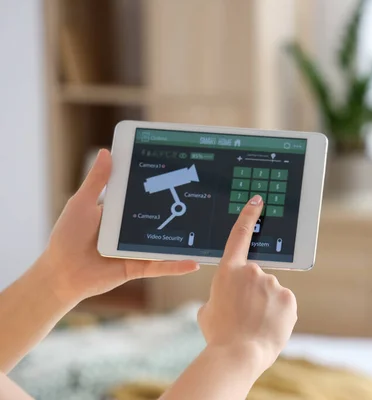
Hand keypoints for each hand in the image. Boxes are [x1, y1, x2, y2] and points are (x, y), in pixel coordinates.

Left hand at [40, 149, 198, 303]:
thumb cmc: (67, 237)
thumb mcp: (82, 203)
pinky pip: (160, 266)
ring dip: (186, 240)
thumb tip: (106, 152)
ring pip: (166, 243)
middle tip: (203, 199)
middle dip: (182, 211)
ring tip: (206, 232)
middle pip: (161, 218)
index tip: (180, 174)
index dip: (162, 187)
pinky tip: (194, 262)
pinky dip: (177, 265)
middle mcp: (133, 230)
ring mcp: (138, 249)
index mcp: (122, 212)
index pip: (146, 197)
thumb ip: (97, 181)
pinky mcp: (138, 268)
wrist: (60, 273)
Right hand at [197, 195, 296, 374]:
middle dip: (252, 294)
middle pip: (256, 279)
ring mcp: (273, 284)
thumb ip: (220, 296)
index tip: (258, 200)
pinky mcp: (289, 298)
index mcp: (229, 271)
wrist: (238, 354)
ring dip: (266, 306)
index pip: (240, 235)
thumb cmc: (218, 334)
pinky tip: (268, 328)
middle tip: (244, 315)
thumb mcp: (208, 311)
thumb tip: (227, 299)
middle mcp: (253, 271)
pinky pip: (284, 305)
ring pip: (271, 293)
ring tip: (254, 326)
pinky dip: (278, 315)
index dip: (249, 215)